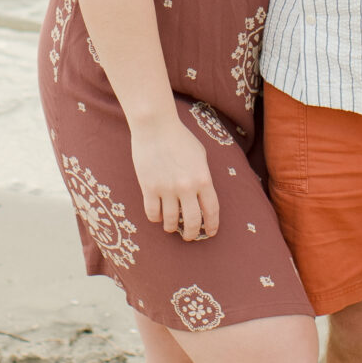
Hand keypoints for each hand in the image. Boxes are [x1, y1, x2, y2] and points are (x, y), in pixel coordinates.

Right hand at [130, 110, 219, 240]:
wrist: (155, 126)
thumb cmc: (179, 138)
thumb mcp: (200, 155)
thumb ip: (203, 176)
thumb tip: (203, 196)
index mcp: (203, 179)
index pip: (212, 210)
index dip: (212, 225)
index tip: (210, 232)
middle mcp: (187, 187)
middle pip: (193, 222)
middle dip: (192, 234)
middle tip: (189, 236)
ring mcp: (167, 189)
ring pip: (171, 221)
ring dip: (172, 228)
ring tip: (171, 227)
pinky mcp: (149, 188)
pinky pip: (152, 213)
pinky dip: (156, 218)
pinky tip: (157, 215)